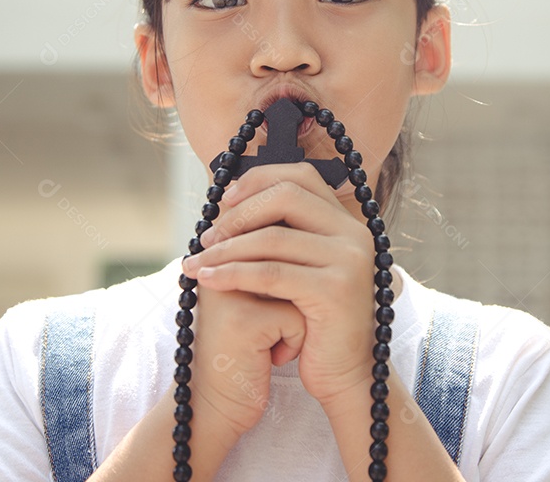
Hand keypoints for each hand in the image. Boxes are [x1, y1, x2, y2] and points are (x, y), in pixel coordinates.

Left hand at [183, 162, 376, 406]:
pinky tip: (208, 280)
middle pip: (286, 197)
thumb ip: (284, 236)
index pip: (301, 176)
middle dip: (237, 214)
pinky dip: (233, 273)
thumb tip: (231, 200)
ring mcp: (349, 259)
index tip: (224, 200)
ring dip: (225, 248)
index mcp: (347, 223)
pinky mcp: (335, 290)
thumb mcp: (303, 269)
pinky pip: (272, 273)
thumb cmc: (315, 322)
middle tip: (205, 237)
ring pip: (273, 237)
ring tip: (195, 263)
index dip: (258, 180)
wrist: (345, 374)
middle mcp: (354, 233)